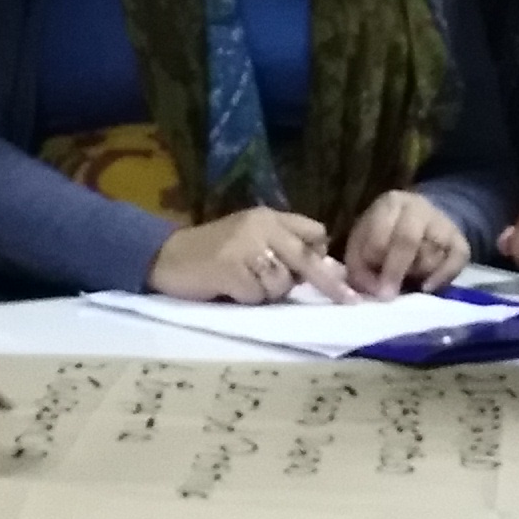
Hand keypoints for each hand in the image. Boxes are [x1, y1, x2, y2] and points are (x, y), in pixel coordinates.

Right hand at [148, 208, 354, 303]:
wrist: (167, 257)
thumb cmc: (212, 253)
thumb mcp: (250, 240)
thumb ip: (283, 249)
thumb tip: (329, 269)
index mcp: (268, 216)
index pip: (312, 230)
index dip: (323, 253)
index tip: (337, 275)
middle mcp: (259, 226)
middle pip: (306, 257)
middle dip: (328, 282)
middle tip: (351, 301)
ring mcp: (244, 247)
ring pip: (281, 282)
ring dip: (268, 293)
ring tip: (244, 284)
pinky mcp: (230, 269)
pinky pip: (257, 296)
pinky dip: (248, 299)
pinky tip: (230, 290)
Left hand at [343, 189, 472, 294]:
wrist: (422, 224)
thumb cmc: (384, 236)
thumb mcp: (362, 243)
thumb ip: (359, 266)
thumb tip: (371, 290)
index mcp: (390, 204)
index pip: (379, 236)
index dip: (373, 264)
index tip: (372, 286)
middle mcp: (418, 207)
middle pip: (407, 241)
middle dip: (395, 271)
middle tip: (388, 295)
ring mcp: (443, 222)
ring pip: (430, 256)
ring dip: (415, 274)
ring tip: (407, 276)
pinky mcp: (461, 240)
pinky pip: (455, 262)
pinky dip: (441, 278)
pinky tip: (427, 287)